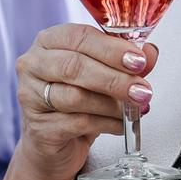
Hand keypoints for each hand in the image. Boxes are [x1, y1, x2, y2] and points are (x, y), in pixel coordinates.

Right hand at [14, 24, 159, 179]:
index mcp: (49, 41)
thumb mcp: (104, 75)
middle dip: (114, 78)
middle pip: (74, 66)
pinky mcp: (38, 127)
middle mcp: (33, 65)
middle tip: (141, 89)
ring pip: (75, 96)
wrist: (55, 142)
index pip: (79, 37)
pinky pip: (77, 123)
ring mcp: (30, 96)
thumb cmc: (76, 102)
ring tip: (132, 109)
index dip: (112, 49)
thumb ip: (126, 62)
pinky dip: (106, 124)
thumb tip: (149, 53)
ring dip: (112, 104)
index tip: (138, 60)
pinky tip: (119, 125)